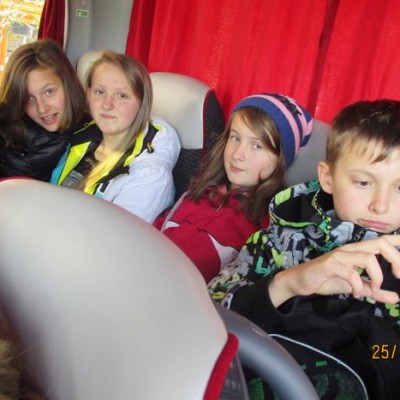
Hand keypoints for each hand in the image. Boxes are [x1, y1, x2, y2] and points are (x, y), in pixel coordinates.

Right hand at [269, 235, 399, 307]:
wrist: (299, 281)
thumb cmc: (326, 279)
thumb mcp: (354, 286)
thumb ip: (373, 291)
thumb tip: (396, 298)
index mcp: (357, 251)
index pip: (380, 240)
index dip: (397, 241)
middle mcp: (350, 249)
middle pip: (380, 244)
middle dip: (395, 258)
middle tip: (398, 275)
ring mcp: (339, 256)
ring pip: (368, 258)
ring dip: (377, 276)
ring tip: (373, 289)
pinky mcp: (330, 265)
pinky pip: (351, 273)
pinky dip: (358, 286)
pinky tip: (356, 294)